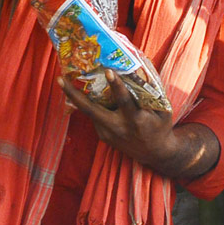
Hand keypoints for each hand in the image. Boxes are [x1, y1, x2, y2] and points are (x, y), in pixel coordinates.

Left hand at [60, 70, 177, 170]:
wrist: (155, 153)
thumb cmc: (160, 126)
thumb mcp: (162, 110)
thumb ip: (152, 94)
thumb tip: (140, 71)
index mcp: (136, 119)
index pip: (124, 101)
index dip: (117, 86)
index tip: (108, 71)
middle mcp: (118, 127)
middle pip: (91, 109)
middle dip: (74, 94)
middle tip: (60, 79)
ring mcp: (108, 133)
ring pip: (89, 112)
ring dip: (76, 97)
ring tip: (64, 81)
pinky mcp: (104, 137)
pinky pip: (96, 116)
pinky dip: (92, 104)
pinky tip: (85, 94)